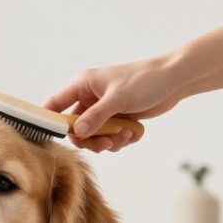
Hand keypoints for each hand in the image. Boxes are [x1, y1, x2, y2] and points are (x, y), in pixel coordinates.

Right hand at [44, 55, 180, 152]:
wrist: (173, 81)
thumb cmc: (145, 80)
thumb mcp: (118, 98)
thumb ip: (96, 116)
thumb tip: (77, 133)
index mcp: (84, 85)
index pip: (55, 104)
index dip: (49, 121)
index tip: (48, 138)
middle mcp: (90, 98)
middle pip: (74, 129)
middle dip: (89, 140)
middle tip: (104, 142)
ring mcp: (103, 111)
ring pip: (92, 137)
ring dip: (106, 142)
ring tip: (123, 137)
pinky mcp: (116, 120)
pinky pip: (108, 138)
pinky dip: (118, 141)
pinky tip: (131, 133)